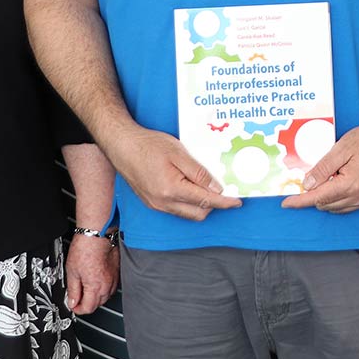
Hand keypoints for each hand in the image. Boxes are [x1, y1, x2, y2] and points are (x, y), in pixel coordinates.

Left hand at [64, 233, 118, 313]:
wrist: (97, 234)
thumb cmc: (85, 248)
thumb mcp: (72, 271)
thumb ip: (73, 290)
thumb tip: (72, 302)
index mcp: (95, 287)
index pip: (88, 308)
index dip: (78, 309)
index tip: (73, 306)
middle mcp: (108, 285)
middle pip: (98, 304)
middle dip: (87, 304)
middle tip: (77, 298)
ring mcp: (114, 278)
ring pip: (106, 296)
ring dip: (96, 297)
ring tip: (87, 290)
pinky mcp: (118, 272)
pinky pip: (112, 287)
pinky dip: (104, 289)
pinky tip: (97, 282)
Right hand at [107, 126, 240, 220]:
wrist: (122, 145)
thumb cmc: (148, 145)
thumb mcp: (179, 153)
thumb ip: (198, 173)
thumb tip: (216, 188)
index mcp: (171, 190)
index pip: (206, 201)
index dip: (224, 202)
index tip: (237, 201)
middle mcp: (163, 202)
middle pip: (198, 213)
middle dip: (214, 205)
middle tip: (224, 191)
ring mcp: (156, 204)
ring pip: (187, 214)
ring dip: (201, 205)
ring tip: (209, 189)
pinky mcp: (151, 202)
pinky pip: (176, 209)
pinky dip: (188, 203)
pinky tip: (192, 189)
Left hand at [281, 116, 358, 212]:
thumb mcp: (341, 148)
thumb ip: (323, 168)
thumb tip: (307, 184)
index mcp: (351, 185)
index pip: (318, 198)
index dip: (300, 201)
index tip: (287, 203)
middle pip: (326, 205)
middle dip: (313, 195)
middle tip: (307, 180)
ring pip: (337, 208)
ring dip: (326, 197)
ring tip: (327, 177)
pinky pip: (349, 206)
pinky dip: (339, 198)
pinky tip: (338, 183)